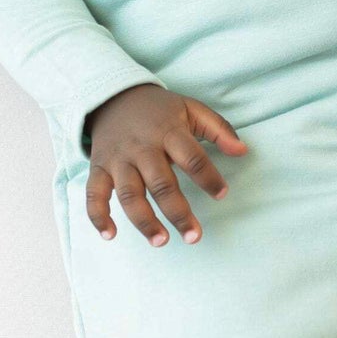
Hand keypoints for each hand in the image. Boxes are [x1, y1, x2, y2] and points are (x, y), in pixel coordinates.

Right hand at [82, 83, 248, 246]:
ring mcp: (118, 160)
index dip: (209, 178)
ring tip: (161, 242)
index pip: (192, 158)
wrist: (112, 96)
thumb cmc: (159, 110)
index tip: (222, 194)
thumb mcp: (190, 109)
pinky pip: (94, 194)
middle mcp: (141, 148)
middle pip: (161, 184)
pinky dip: (98, 216)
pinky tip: (110, 235)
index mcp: (168, 132)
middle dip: (178, 213)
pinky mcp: (99, 168)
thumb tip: (242, 151)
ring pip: (129, 195)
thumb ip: (218, 129)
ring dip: (144, 221)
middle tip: (194, 237)